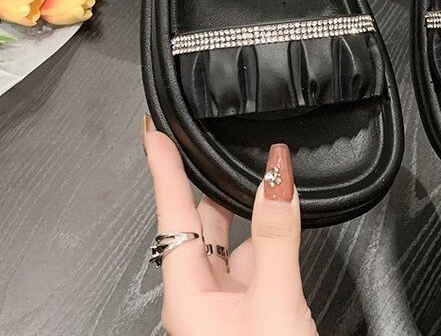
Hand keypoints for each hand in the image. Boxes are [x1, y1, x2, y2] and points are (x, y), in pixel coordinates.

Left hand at [142, 121, 317, 335]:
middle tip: (215, 146)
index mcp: (187, 296)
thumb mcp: (273, 298)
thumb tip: (277, 178)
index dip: (164, 171)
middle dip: (211, 183)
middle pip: (201, 225)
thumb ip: (276, 236)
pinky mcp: (253, 311)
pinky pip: (255, 259)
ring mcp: (227, 306)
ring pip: (231, 242)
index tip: (154, 134)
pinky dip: (268, 234)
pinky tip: (282, 221)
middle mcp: (201, 298)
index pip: (171, 217)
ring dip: (245, 209)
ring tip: (262, 176)